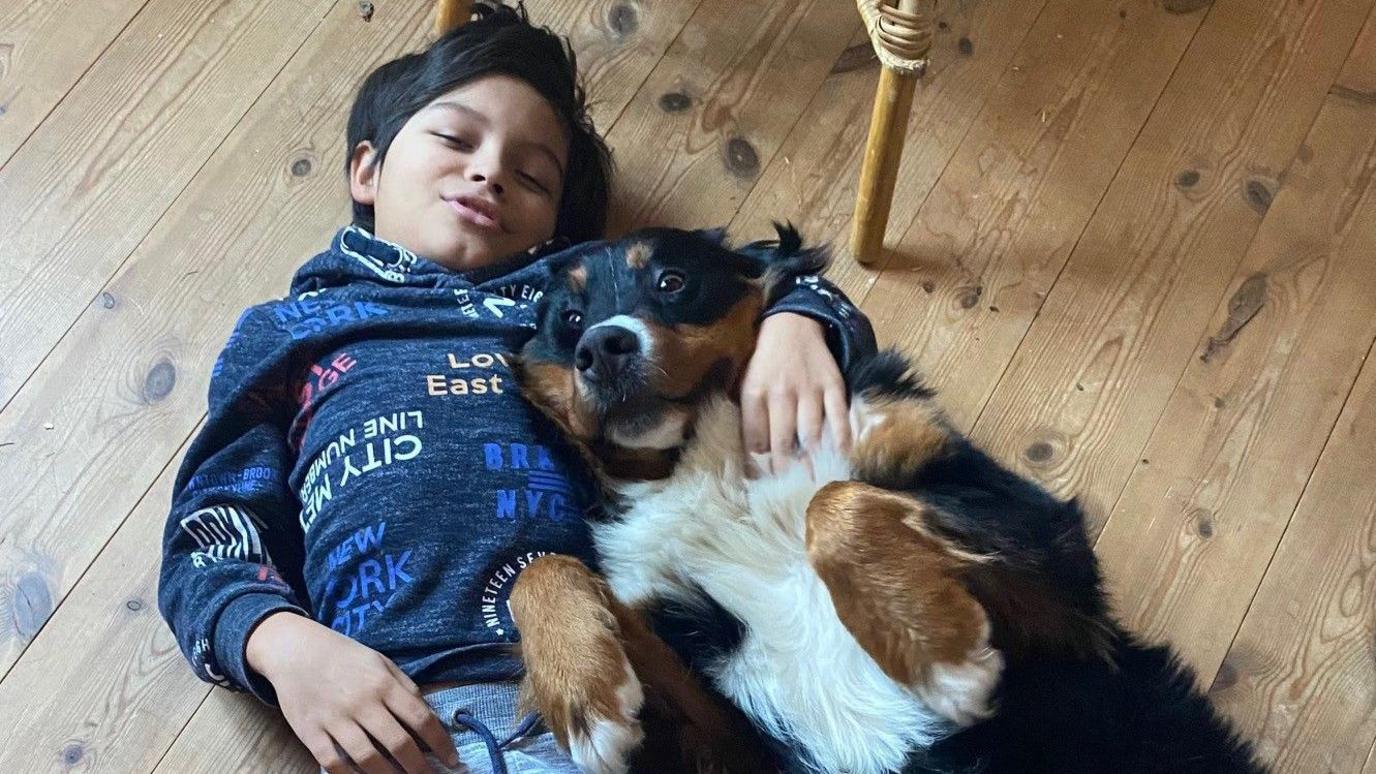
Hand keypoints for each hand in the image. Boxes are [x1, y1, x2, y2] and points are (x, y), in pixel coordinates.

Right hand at [246, 612, 459, 773]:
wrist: (296, 649)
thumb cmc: (345, 656)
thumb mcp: (381, 662)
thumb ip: (405, 687)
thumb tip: (428, 717)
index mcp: (383, 683)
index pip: (420, 718)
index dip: (440, 743)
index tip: (452, 760)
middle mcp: (361, 702)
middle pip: (398, 744)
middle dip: (419, 767)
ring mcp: (334, 719)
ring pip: (368, 758)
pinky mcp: (310, 732)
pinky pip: (332, 763)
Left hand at [741, 312, 851, 475]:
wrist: (793, 323)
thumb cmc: (767, 362)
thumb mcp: (747, 383)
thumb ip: (751, 416)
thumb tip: (756, 456)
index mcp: (754, 393)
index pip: (755, 439)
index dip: (760, 465)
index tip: (767, 484)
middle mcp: (781, 393)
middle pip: (782, 441)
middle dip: (787, 471)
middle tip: (792, 494)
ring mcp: (809, 389)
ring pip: (811, 433)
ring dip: (813, 461)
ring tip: (816, 485)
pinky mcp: (833, 385)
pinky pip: (839, 416)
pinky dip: (842, 439)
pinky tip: (842, 457)